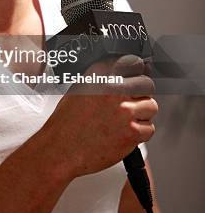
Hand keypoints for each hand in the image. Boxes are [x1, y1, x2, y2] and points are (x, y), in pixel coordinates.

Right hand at [43, 55, 157, 178]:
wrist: (60, 149)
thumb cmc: (67, 122)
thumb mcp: (80, 88)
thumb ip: (104, 77)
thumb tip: (131, 72)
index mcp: (100, 74)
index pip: (133, 62)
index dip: (136, 71)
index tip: (135, 77)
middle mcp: (113, 90)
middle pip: (147, 84)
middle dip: (141, 93)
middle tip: (130, 103)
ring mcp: (124, 111)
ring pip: (151, 106)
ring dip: (142, 114)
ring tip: (124, 120)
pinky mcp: (131, 132)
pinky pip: (149, 129)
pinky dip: (140, 133)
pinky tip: (123, 133)